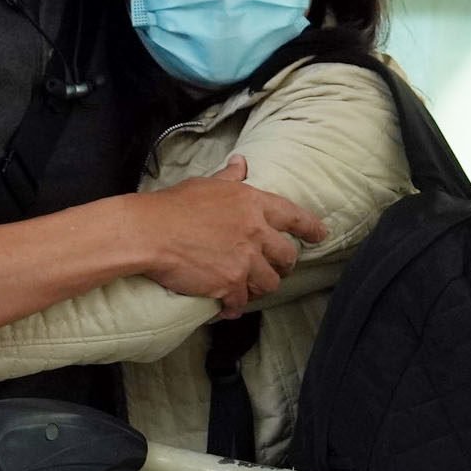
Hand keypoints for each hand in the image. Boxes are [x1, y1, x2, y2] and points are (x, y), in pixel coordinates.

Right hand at [128, 158, 329, 315]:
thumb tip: (241, 163)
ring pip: (270, 283)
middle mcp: (255, 232)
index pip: (293, 216)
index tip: (320, 235)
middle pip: (286, 256)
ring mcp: (244, 261)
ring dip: (260, 287)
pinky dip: (235, 307)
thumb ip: (229, 178)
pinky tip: (226, 307)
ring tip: (248, 288)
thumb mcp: (204, 184)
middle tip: (275, 268)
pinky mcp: (230, 285)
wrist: (149, 233)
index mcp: (252, 203)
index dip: (310, 228)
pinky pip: (242, 302)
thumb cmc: (173, 205)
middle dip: (283, 265)